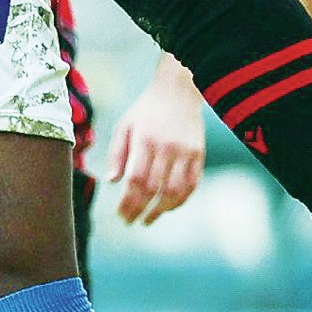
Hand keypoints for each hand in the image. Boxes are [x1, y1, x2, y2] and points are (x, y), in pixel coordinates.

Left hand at [107, 57, 205, 225]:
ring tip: (148, 219)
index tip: (121, 214)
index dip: (128, 202)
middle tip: (130, 221)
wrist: (178, 91)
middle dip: (140, 210)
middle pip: (153, 189)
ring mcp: (185, 152)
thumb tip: (112, 181)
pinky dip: (181, 200)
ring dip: (161, 210)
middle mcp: (166, 147)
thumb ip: (117, 153)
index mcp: (145, 140)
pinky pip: (192, 185)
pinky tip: (168, 207)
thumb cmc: (146, 110)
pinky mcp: (199, 154)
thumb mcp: (125, 125)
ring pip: (175, 191)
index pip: (136, 179)